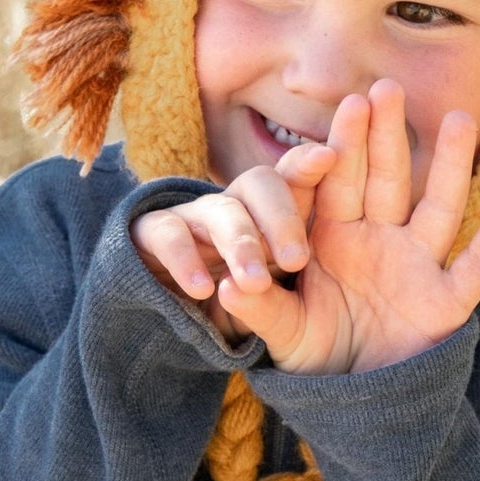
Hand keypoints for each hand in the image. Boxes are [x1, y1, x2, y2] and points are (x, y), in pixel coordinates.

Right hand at [131, 141, 336, 343]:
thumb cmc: (236, 303)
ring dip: (239, 244)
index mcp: (271, 213)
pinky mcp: (151, 235)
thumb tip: (307, 259)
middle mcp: (235, 205)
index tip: (328, 156)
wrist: (169, 323)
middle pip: (261, 183)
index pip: (294, 178)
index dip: (307, 164)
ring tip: (255, 283)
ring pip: (221, 210)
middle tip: (298, 259)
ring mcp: (194, 216)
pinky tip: (202, 288)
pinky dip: (184, 259)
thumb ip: (288, 271)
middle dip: (281, 217)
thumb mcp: (273, 293)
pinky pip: (168, 234)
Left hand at [216, 79, 479, 373]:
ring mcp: (416, 267)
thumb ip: (261, 309)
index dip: (345, 146)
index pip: (339, 183)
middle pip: (386, 179)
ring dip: (449, 164)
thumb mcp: (283, 334)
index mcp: (334, 239)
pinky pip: (475, 267)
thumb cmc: (315, 361)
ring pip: (436, 206)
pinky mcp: (446, 304)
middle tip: (389, 87)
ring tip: (459, 117)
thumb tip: (226, 289)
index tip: (348, 107)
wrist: (356, 409)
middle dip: (388, 135)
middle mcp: (379, 241)